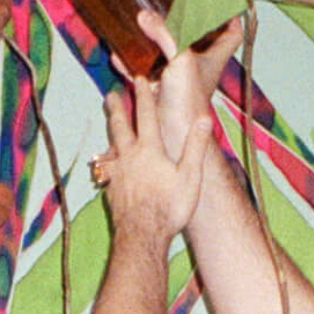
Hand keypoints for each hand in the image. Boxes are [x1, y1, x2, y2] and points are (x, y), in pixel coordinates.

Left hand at [91, 73, 211, 249]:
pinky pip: (109, 166)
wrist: (142, 236)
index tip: (139, 78)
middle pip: (121, 126)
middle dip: (117, 107)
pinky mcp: (112, 188)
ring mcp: (118, 172)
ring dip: (112, 129)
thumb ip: (195, 146)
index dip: (143, 95)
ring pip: (112, 144)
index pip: (146, 115)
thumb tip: (204, 118)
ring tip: (109, 120)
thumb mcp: (190, 177)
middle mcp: (130, 156)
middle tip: (111, 94)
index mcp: (150, 150)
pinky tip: (111, 159)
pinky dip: (110, 157)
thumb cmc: (169, 208)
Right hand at [137, 6, 240, 158]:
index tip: (222, 4)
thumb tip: (145, 16)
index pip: (232, 35)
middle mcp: (196, 68)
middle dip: (186, 24)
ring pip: (166, 55)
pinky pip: (141, 72)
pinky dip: (130, 63)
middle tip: (175, 6)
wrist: (172, 136)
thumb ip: (164, 34)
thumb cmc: (187, 101)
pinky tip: (118, 55)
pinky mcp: (157, 91)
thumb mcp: (181, 59)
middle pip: (197, 41)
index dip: (230, 18)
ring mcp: (176, 79)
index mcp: (212, 59)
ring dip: (153, 42)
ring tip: (142, 24)